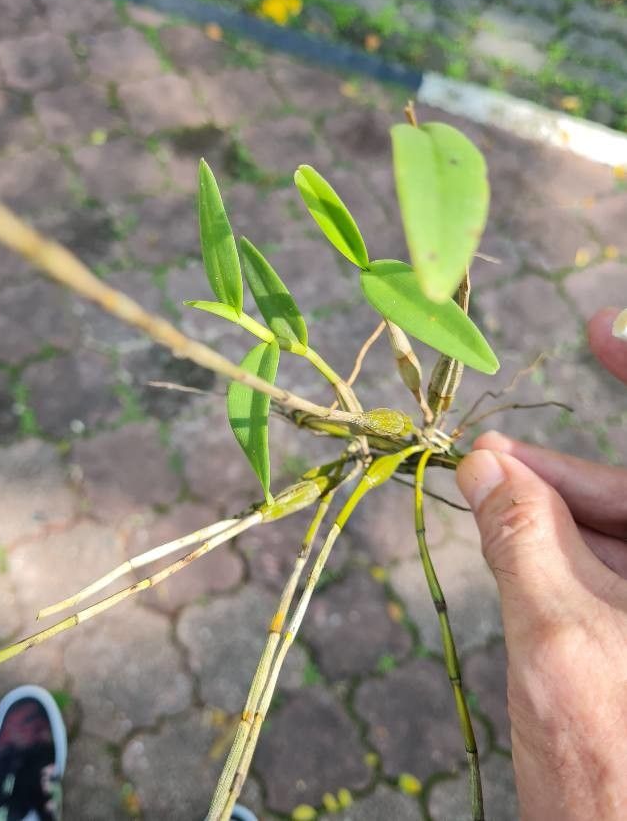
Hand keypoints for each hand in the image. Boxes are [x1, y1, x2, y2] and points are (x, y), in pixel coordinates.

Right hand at [456, 307, 626, 819]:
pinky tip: (516, 539)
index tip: (596, 328)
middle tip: (488, 456)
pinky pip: (616, 574)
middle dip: (564, 471)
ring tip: (487, 492)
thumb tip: (485, 465)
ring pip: (623, 534)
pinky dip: (565, 554)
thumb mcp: (556, 640)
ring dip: (554, 512)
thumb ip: (521, 540)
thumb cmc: (613, 770)